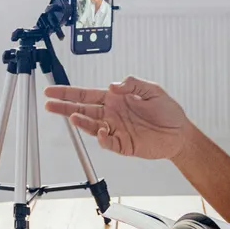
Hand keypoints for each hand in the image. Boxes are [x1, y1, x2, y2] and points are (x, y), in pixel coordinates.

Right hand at [43, 76, 188, 159]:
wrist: (180, 133)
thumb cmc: (167, 111)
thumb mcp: (152, 90)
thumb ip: (132, 84)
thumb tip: (113, 85)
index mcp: (115, 99)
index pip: (87, 95)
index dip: (69, 93)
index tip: (52, 90)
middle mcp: (112, 114)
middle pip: (82, 110)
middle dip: (64, 107)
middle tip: (49, 104)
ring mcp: (116, 130)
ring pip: (92, 126)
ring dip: (81, 122)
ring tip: (71, 117)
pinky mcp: (124, 145)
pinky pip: (109, 143)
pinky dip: (103, 139)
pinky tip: (101, 132)